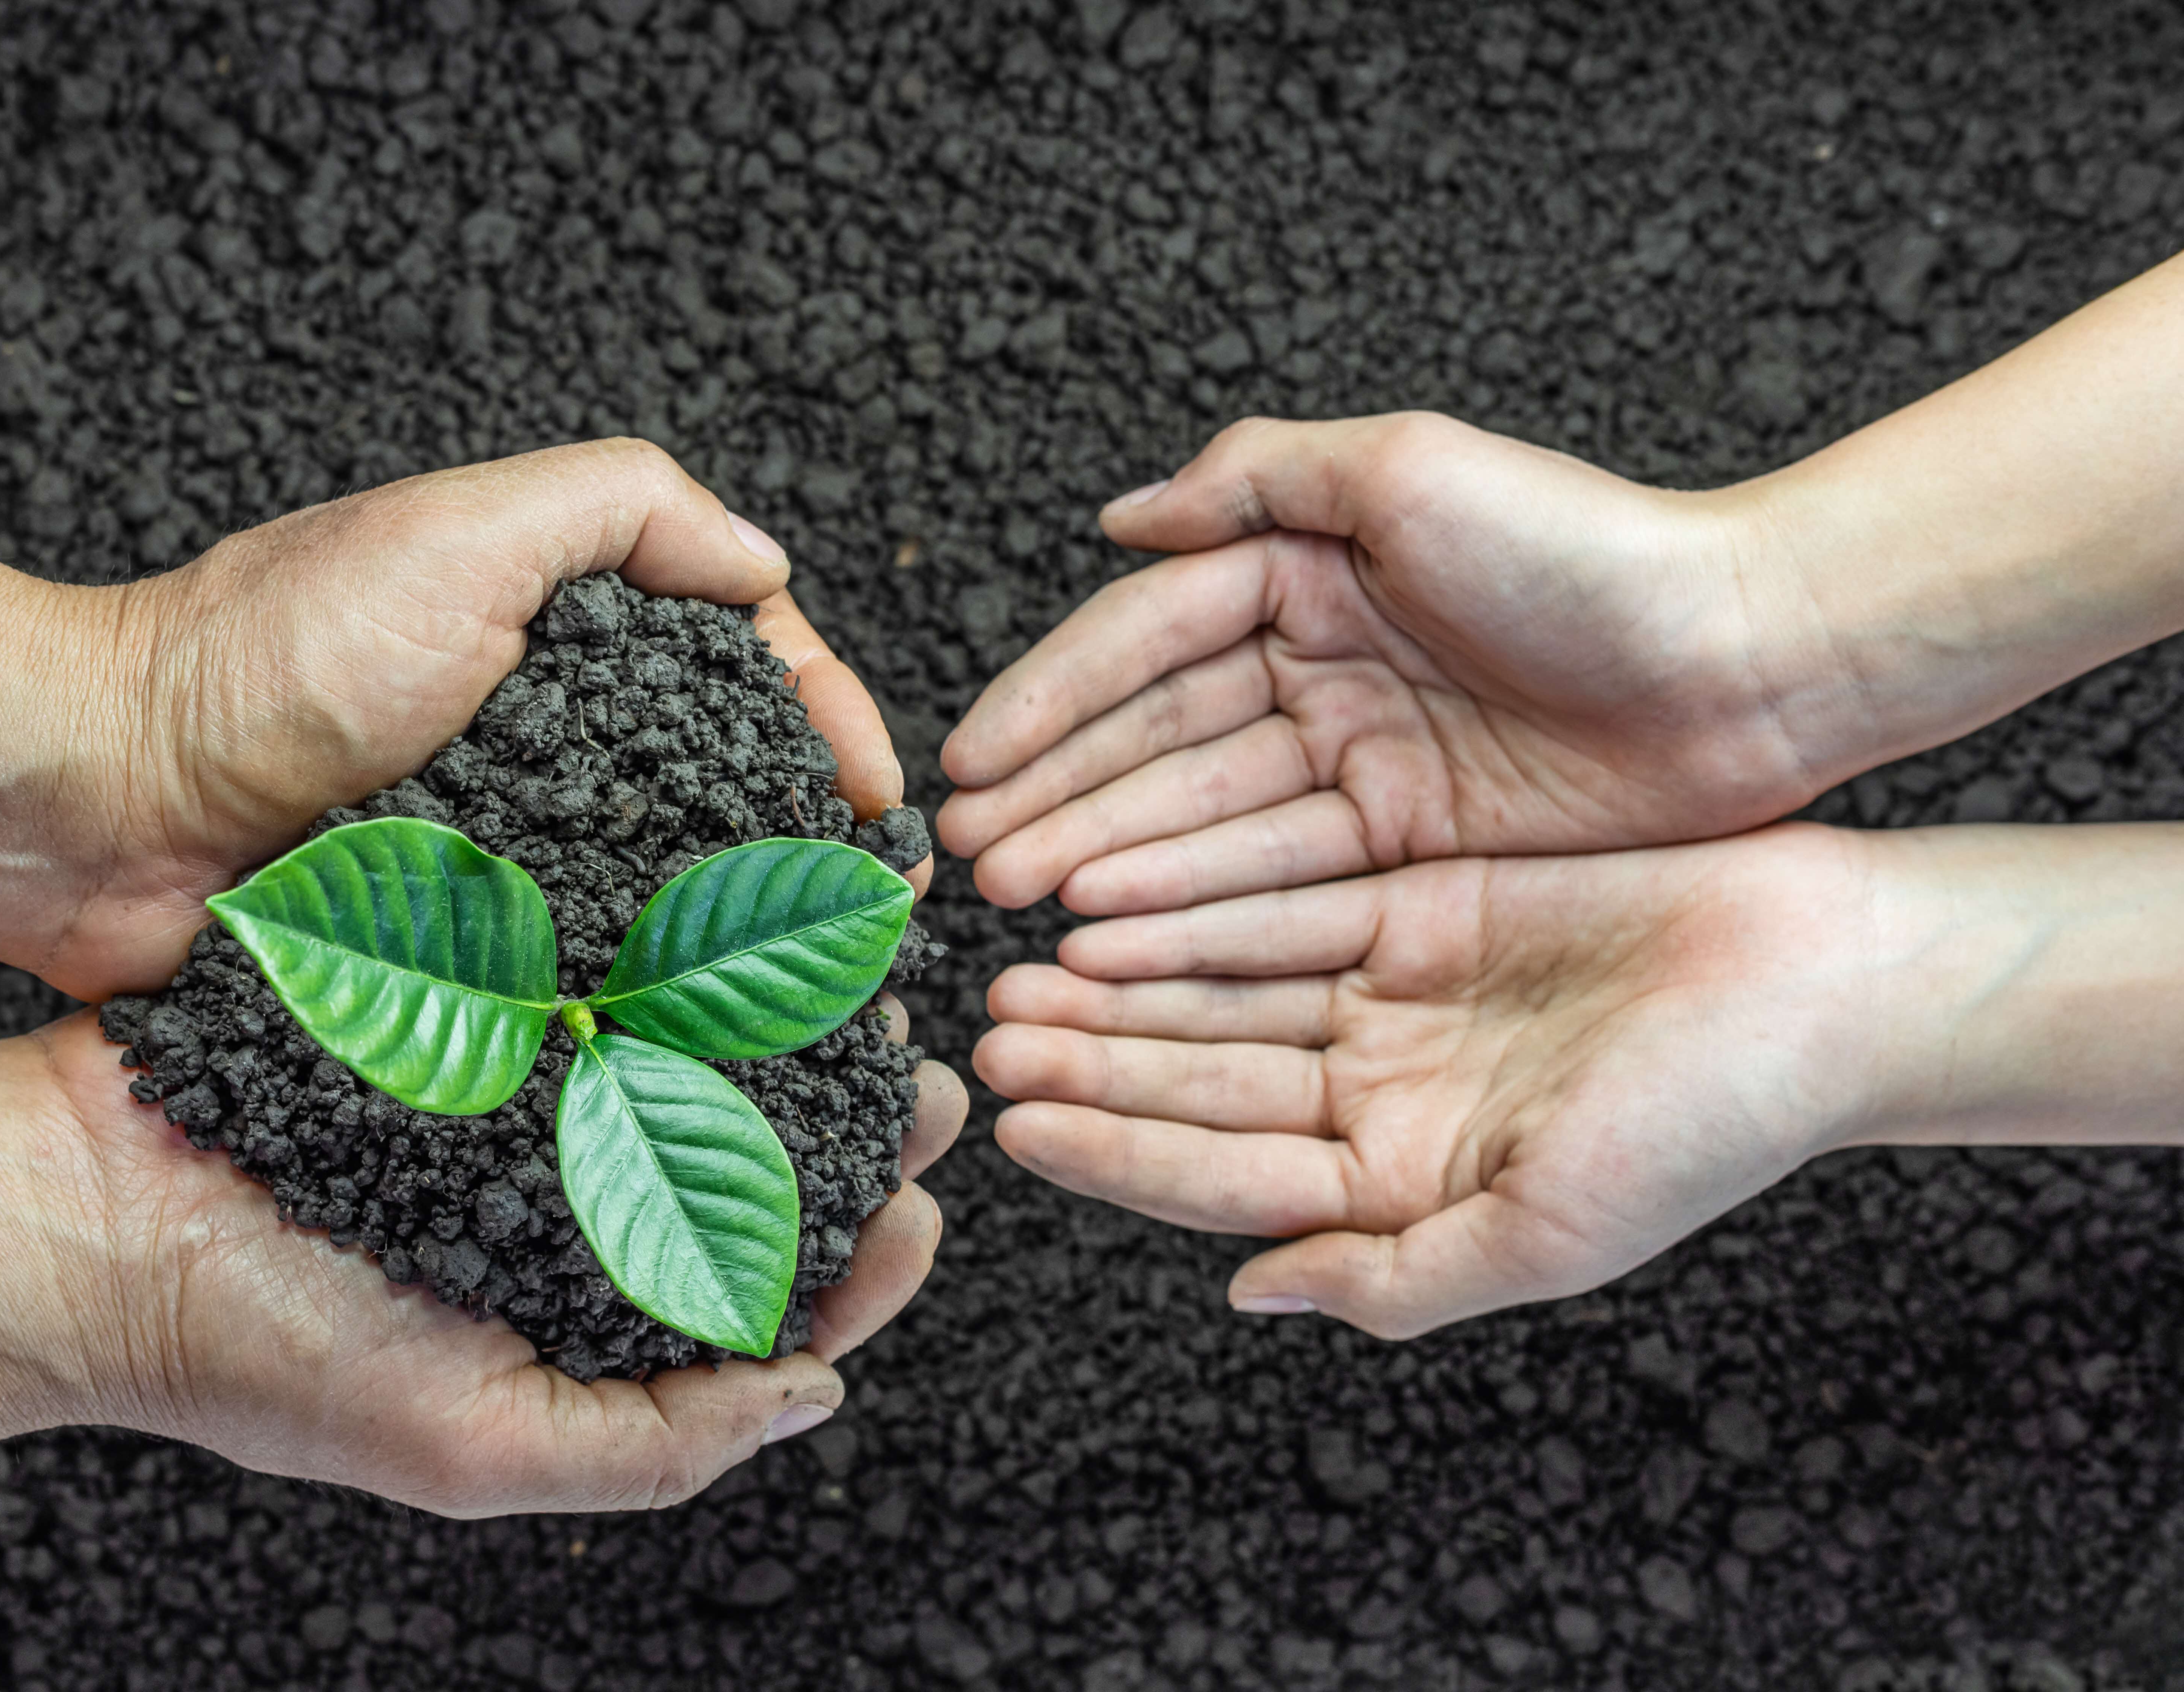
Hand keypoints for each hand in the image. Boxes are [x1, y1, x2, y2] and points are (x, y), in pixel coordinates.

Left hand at [0, 420, 925, 1000]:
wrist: (98, 804)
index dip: (829, 723)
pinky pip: (574, 980)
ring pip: (665, 897)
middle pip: (725, 788)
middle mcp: (551, 745)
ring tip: (825, 1002)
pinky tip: (709, 1046)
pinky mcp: (457, 954)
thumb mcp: (462, 529)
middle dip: (813, 847)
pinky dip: (645, 1008)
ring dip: (749, 946)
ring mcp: (507, 854)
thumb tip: (770, 568)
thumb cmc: (266, 657)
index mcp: (568, 639)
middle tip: (877, 915)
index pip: (746, 668)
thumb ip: (627, 510)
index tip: (878, 796)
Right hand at [0, 1000, 966, 1540]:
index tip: (923, 1205)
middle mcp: (563, 1206)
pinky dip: (669, 962)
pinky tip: (732, 928)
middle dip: (855, 1127)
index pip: (768, 1298)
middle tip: (926, 1072)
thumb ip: (649, 1443)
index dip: (866, 1255)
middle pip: (753, 1166)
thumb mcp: (471, 1445)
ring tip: (864, 987)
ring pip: (695, 1064)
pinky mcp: (463, 1013)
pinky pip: (594, 987)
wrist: (85, 1208)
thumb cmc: (259, 1349)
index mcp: (579, 1318)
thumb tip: (819, 1395)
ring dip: (787, 1030)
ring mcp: (515, 1101)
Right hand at [937, 413, 1830, 913]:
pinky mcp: (1407, 842)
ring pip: (1203, 820)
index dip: (1050, 702)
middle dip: (1060, 799)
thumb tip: (1121, 515)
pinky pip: (1278, 878)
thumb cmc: (1589, 550)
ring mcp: (1360, 760)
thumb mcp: (1410, 469)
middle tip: (974, 858)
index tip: (970, 761)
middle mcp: (1319, 668)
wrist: (1749, 659)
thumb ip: (1256, 479)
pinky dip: (1196, 905)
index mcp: (1306, 572)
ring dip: (1108, 860)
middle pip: (1158, 744)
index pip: (1142, 642)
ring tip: (1023, 904)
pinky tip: (1119, 930)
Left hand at [971, 822, 2183, 1336]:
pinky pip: (1288, 904)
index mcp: (1404, 1182)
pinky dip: (1206, 904)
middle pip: (1206, 1074)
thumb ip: (1395, 1275)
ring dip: (1127, 979)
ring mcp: (1398, 996)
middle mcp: (1385, 1093)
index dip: (1121, 1148)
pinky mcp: (1423, 904)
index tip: (1024, 1124)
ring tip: (1023, 963)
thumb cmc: (1711, 1123)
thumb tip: (1254, 1295)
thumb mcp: (1551, 1231)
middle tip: (990, 1031)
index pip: (1225, 1172)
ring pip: (1227, 987)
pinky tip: (1118, 900)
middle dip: (1096, 1057)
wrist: (1823, 988)